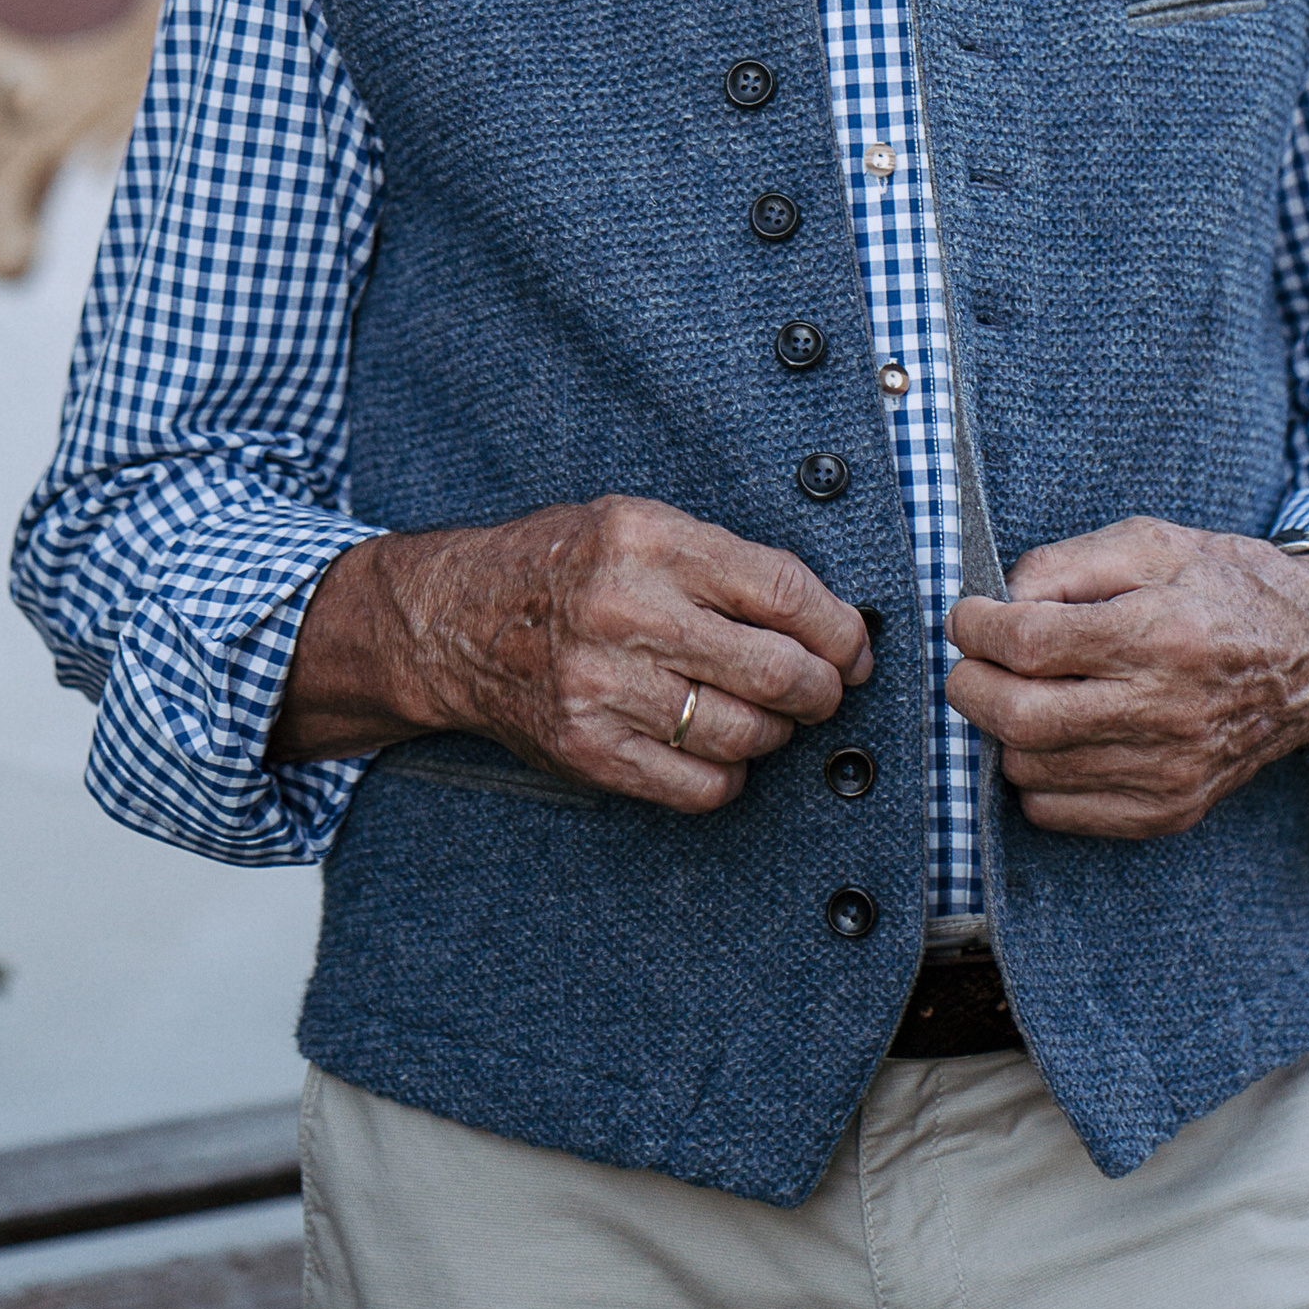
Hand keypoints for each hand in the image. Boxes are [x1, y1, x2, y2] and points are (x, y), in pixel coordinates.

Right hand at [269, 497, 871, 813]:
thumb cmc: (563, 565)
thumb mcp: (639, 523)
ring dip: (777, 732)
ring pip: (744, 735)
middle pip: (776, 672)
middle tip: (827, 688)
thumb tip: (828, 621)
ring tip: (768, 714)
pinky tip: (719, 746)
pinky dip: (729, 773)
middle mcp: (627, 612)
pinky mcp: (588, 749)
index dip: (839, 629)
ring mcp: (603, 687)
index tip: (855, 645)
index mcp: (650, 541)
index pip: (783, 593)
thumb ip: (727, 563)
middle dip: (823, 688)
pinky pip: (698, 786)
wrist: (454, 619)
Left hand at [944, 519, 1308, 839]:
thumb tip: (1000, 599)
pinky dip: (1035, 777)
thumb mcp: (1152, 543)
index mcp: (1161, 633)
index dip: (978, 628)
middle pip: (1020, 716)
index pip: (1031, 644)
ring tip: (1021, 692)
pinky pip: (1061, 813)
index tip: (968, 616)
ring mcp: (1169, 771)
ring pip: (1031, 769)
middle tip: (971, 661)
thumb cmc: (1226, 588)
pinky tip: (1054, 736)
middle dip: (970, 685)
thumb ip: (1067, 563)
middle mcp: (1166, 711)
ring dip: (1003, 730)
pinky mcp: (1171, 810)